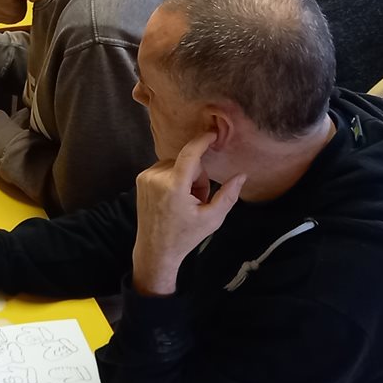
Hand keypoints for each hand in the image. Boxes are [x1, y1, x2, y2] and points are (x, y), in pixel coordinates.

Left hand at [130, 137, 247, 295]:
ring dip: (185, 177)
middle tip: (198, 200)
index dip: (202, 141)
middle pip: (188, 162)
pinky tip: (173, 198)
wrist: (155, 250)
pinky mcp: (141, 179)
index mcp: (174, 187)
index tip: (213, 133)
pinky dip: (174, 178)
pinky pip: (165, 168)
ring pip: (176, 164)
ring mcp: (146, 177)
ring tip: (185, 201)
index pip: (190, 154)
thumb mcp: (212, 218)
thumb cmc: (186, 236)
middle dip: (198, 176)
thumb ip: (228, 195)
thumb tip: (242, 175)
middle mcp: (157, 178)